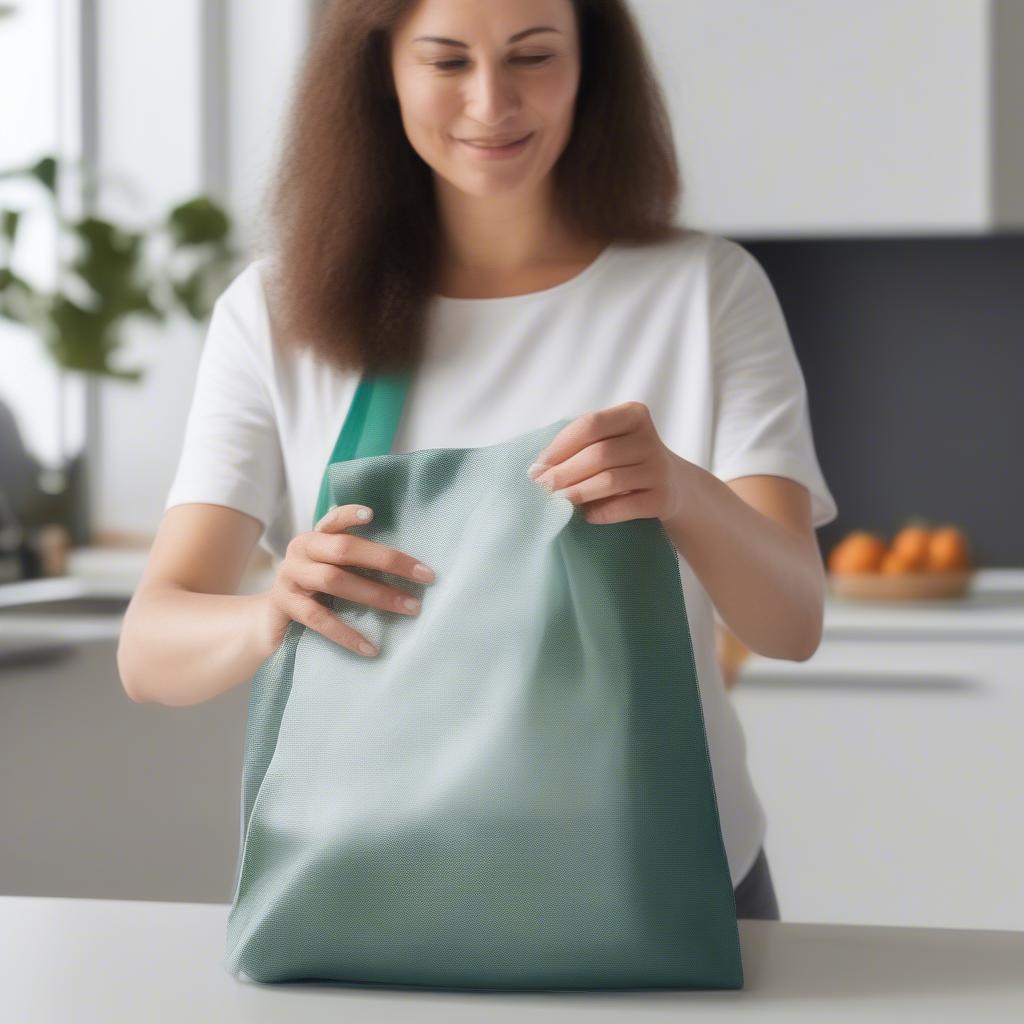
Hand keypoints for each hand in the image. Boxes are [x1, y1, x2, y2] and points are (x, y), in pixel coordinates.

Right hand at [256, 504, 436, 658]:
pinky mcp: (284, 606)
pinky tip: (371, 647)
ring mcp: (289, 577)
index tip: (372, 515)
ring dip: (377, 595)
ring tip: (409, 608)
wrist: (270, 622)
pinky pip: (319, 619)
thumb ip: (357, 563)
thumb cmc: (314, 592)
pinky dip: (347, 634)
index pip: (333, 520)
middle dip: (388, 561)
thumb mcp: (331, 570)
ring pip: (335, 581)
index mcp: (316, 538)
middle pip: (345, 549)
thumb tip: (411, 570)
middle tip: (424, 575)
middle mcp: (300, 550)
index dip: (349, 515)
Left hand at [527, 401, 689, 525]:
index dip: (559, 446)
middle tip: (542, 489)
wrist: (675, 486)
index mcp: (633, 415)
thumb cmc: (626, 461)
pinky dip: (602, 512)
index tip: (537, 467)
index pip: (590, 425)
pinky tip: (587, 515)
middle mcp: (649, 439)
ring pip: (611, 480)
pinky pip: (627, 506)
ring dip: (579, 493)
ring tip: (558, 502)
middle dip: (564, 473)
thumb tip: (538, 471)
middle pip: (599, 454)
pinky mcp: (664, 498)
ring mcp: (659, 469)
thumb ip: (579, 447)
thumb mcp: (610, 442)